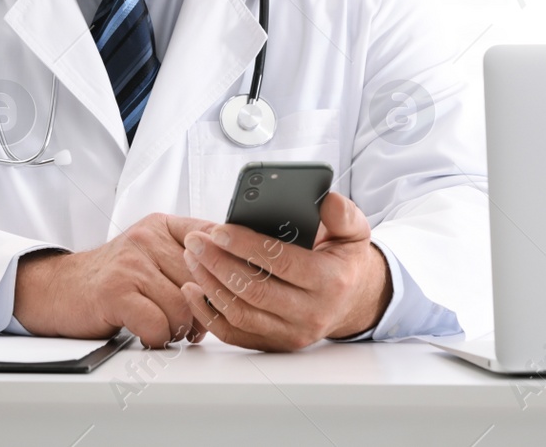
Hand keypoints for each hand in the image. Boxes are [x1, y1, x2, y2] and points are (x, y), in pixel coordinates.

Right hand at [12, 213, 216, 347]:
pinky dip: (158, 337)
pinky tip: (148, 333)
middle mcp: (147, 238)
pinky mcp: (116, 291)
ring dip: (179, 328)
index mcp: (162, 225)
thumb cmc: (113, 277)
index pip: (214, 236)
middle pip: (203, 279)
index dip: (231, 264)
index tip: (238, 286)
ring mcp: (131, 263)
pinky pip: (159, 324)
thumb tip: (236, 278)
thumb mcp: (150, 253)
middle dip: (204, 309)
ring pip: (184, 305)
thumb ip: (187, 258)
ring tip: (167, 329)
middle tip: (195, 325)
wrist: (58, 289)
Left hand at [179, 191, 392, 351]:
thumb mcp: (353, 232)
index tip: (220, 230)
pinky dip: (207, 314)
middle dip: (218, 263)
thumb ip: (343, 214)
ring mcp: (291, 333)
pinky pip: (234, 333)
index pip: (282, 263)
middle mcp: (311, 313)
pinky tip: (193, 289)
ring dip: (210, 284)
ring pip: (240, 313)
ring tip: (192, 257)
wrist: (351, 301)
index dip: (247, 246)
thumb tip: (327, 200)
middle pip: (255, 290)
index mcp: (330, 281)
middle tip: (196, 241)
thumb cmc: (344, 261)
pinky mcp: (274, 344)